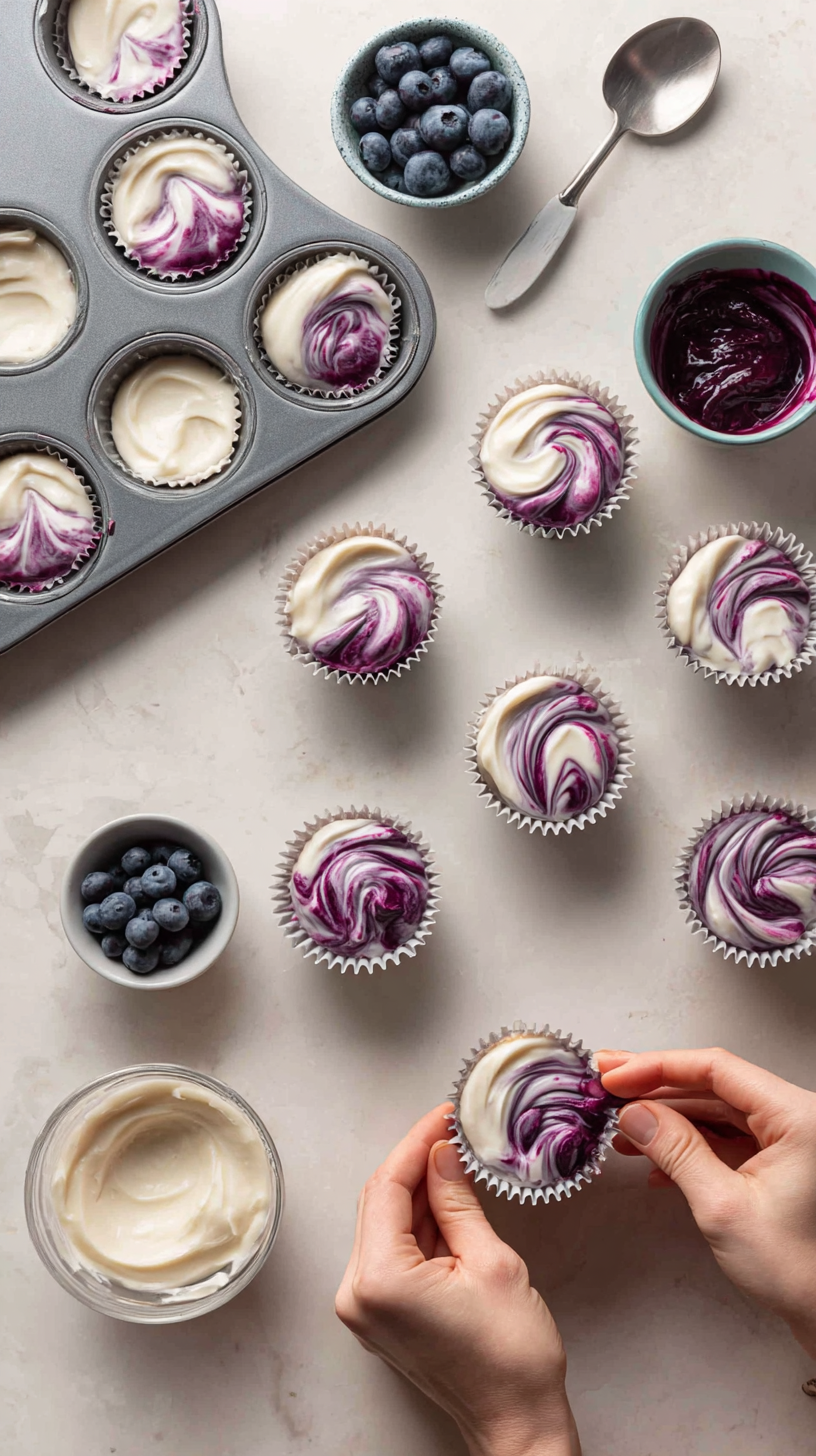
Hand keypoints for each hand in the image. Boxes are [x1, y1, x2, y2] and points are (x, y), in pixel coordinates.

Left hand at [335, 1104, 580, 1455]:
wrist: (516, 1421)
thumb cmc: (511, 1356)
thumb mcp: (492, 1261)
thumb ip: (457, 1201)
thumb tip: (442, 1153)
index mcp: (380, 1279)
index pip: (388, 1187)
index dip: (417, 1142)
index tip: (443, 1114)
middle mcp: (358, 1294)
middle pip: (380, 1203)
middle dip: (416, 1162)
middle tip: (452, 1130)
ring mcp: (366, 1307)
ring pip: (385, 1224)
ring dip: (419, 1191)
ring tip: (456, 1158)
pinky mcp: (380, 1314)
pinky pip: (392, 1251)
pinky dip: (419, 1223)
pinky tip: (448, 1200)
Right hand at [599, 1047, 815, 1358]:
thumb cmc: (796, 1269)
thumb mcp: (723, 1207)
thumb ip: (677, 1151)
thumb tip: (635, 1114)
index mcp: (797, 1117)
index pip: (716, 1069)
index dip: (659, 1067)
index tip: (617, 1076)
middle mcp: (794, 1118)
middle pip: (712, 1084)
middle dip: (656, 1088)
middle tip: (609, 1084)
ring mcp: (784, 1139)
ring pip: (713, 1109)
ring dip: (666, 1118)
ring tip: (622, 1127)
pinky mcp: (773, 1159)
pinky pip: (723, 1135)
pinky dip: (685, 1143)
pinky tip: (651, 1159)